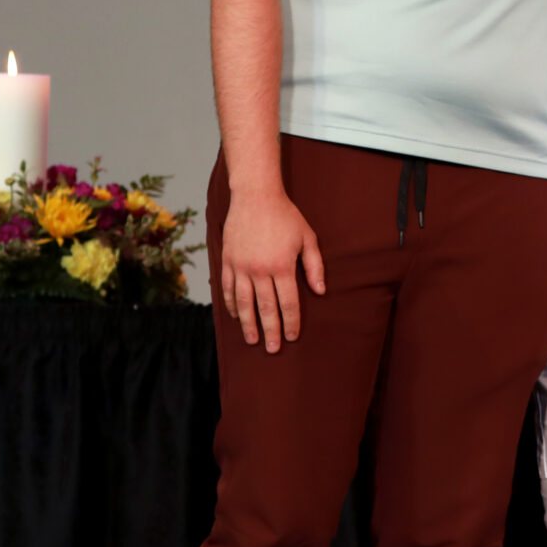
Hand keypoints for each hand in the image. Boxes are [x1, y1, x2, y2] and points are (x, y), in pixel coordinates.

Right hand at [219, 184, 326, 353]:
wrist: (255, 196)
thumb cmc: (286, 216)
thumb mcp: (308, 238)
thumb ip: (314, 266)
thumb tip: (320, 291)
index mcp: (282, 266)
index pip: (288, 303)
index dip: (292, 322)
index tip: (293, 337)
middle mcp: (260, 270)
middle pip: (266, 308)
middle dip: (270, 331)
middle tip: (273, 349)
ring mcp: (240, 267)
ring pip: (243, 303)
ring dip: (248, 324)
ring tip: (252, 341)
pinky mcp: (227, 261)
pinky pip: (227, 289)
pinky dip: (231, 306)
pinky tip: (236, 317)